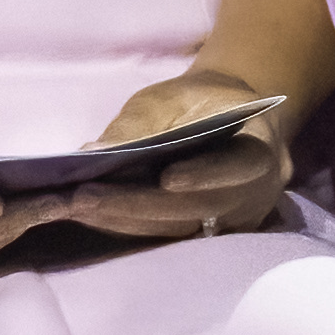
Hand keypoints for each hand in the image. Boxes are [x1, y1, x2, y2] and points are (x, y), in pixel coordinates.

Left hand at [50, 69, 293, 243]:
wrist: (228, 121)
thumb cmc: (198, 104)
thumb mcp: (172, 98)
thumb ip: (140, 125)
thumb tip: (94, 151)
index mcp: (259, 148)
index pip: (239, 166)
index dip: (206, 174)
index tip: (167, 177)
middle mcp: (255, 194)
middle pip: (196, 207)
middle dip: (136, 204)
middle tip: (83, 197)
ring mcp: (235, 222)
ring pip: (177, 229)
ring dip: (122, 220)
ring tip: (75, 209)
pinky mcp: (210, 236)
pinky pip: (167, 236)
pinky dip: (126, 226)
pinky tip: (90, 217)